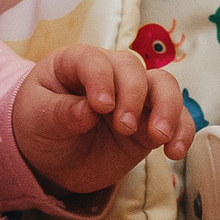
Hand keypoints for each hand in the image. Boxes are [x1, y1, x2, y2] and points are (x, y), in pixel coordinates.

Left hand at [11, 44, 196, 197]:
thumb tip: (87, 112)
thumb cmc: (39, 127)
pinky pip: (176, 119)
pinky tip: (176, 152)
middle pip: (133, 69)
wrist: (52, 159)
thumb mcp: (37, 120)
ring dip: (167, 108)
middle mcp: (110, 73)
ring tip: (159, 138)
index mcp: (76, 63)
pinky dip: (182, 131)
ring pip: (164, 86)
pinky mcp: (149, 122)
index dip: (101, 79)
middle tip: (123, 127)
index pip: (94, 60)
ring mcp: (134, 97)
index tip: (100, 106)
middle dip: (133, 96)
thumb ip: (59, 113)